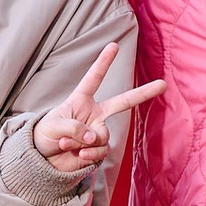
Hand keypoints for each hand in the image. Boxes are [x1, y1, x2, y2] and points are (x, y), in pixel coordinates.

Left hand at [31, 44, 164, 179]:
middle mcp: (93, 114)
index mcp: (80, 100)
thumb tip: (93, 137)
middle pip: (122, 102)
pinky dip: (88, 154)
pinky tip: (76, 154)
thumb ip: (74, 128)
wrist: (43, 160)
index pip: (93, 78)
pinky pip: (101, 151)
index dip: (104, 63)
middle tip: (162, 84)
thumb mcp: (53, 126)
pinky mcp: (98, 150)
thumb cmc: (44, 135)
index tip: (114, 45)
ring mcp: (97, 132)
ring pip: (103, 135)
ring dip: (83, 141)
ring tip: (66, 143)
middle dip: (143, 93)